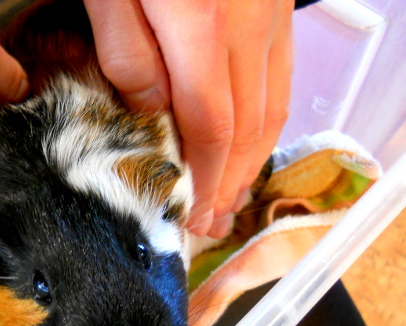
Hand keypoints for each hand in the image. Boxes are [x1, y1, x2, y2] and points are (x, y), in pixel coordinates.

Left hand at [84, 0, 293, 237]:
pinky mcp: (278, 5)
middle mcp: (249, 26)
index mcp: (200, 26)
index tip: (192, 217)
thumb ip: (126, 54)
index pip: (210, 128)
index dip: (205, 181)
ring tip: (232, 196)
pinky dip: (268, 120)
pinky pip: (282, 76)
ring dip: (252, 159)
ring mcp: (272, 14)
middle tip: (211, 222)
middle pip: (247, 128)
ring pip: (272, 106)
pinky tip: (251, 142)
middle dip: (228, 184)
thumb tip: (151, 114)